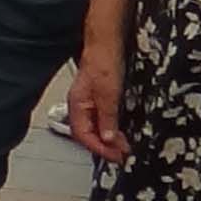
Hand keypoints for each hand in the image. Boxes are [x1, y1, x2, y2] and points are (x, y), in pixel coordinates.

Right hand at [67, 40, 127, 161]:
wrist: (106, 44)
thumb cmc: (103, 62)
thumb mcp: (108, 94)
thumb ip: (107, 117)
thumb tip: (107, 138)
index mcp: (78, 105)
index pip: (83, 135)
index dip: (99, 148)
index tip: (115, 156)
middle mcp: (81, 106)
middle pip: (88, 134)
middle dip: (104, 147)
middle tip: (122, 155)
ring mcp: (89, 102)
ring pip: (95, 128)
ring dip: (108, 140)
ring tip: (123, 147)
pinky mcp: (98, 97)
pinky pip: (101, 120)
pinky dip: (110, 129)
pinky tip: (119, 131)